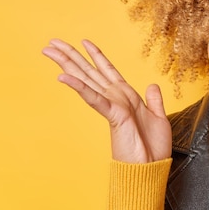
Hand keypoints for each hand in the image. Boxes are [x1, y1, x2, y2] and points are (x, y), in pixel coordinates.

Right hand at [42, 39, 171, 162]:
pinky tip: (64, 76)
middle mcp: (116, 98)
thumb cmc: (153, 148)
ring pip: (87, 79)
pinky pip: (95, 98)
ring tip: (50, 50)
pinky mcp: (114, 116)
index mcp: (126, 97)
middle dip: (72, 55)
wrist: (151, 168)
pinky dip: (80, 87)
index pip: (108, 71)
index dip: (97, 55)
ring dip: (68, 63)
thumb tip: (152, 85)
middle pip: (90, 71)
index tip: (84, 41)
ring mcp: (112, 106)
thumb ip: (154, 100)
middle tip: (52, 42)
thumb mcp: (158, 117)